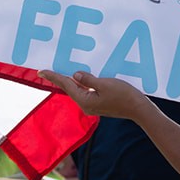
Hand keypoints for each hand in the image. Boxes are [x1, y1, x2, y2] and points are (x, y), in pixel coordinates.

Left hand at [39, 69, 154, 122]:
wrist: (138, 109)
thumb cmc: (124, 95)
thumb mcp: (105, 84)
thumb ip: (88, 80)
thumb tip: (75, 76)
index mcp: (85, 100)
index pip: (66, 85)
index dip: (53, 76)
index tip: (41, 71)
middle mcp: (85, 105)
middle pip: (69, 88)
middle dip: (59, 79)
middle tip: (45, 71)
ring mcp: (92, 105)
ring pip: (77, 90)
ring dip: (70, 81)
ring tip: (60, 71)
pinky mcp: (98, 104)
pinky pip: (85, 92)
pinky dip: (81, 84)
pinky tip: (80, 78)